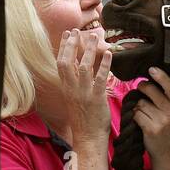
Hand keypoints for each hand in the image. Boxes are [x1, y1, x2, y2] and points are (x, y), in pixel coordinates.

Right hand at [56, 27, 112, 149]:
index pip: (60, 63)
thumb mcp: (75, 100)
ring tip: (94, 36)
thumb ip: (76, 85)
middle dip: (71, 44)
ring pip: (83, 66)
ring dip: (89, 50)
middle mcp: (72, 89)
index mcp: (66, 89)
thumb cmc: (84, 121)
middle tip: (77, 31)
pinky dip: (104, 65)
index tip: (66, 35)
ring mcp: (84, 93)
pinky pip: (100, 78)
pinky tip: (109, 54)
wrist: (87, 138)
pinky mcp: (96, 98)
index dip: (62, 47)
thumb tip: (81, 70)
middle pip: (67, 61)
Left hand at [133, 67, 169, 161]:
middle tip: (141, 90)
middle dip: (142, 88)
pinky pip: (136, 115)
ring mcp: (162, 121)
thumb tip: (148, 79)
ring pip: (140, 103)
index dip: (161, 76)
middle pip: (150, 90)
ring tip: (146, 114)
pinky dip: (136, 117)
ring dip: (138, 107)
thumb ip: (166, 98)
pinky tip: (142, 123)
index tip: (151, 69)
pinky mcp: (151, 129)